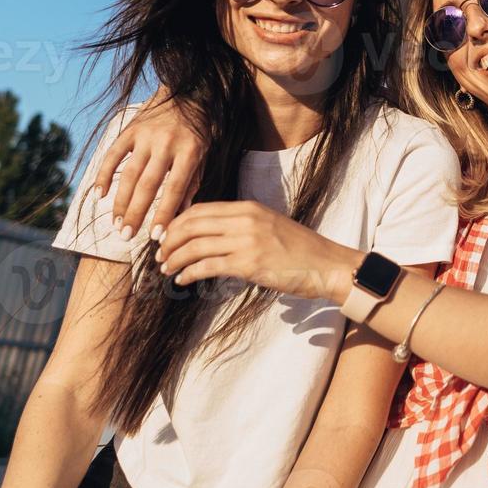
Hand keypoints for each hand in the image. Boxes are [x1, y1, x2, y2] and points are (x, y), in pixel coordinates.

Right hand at [94, 86, 204, 240]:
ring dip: (120, 201)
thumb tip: (181, 214)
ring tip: (116, 224)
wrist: (188, 89)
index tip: (156, 236)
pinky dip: (104, 174)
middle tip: (126, 236)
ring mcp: (145, 135)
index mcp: (189, 151)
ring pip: (129, 174)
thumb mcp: (204, 153)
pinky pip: (113, 154)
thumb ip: (192, 182)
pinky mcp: (130, 129)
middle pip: (148, 185)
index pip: (175, 189)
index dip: (164, 213)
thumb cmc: (200, 128)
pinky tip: (100, 194)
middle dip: (136, 213)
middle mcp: (166, 143)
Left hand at [157, 201, 359, 302]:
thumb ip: (242, 225)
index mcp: (249, 208)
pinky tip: (182, 280)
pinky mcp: (249, 264)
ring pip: (195, 246)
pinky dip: (189, 273)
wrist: (327, 265)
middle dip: (169, 241)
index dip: (177, 223)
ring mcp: (247, 241)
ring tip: (166, 269)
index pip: (200, 209)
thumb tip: (211, 236)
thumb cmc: (301, 250)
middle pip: (191, 225)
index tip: (166, 236)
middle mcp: (245, 220)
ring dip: (174, 259)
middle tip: (160, 255)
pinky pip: (207, 267)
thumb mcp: (270, 226)